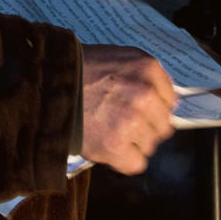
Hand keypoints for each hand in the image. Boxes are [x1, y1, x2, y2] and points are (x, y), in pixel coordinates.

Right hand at [80, 44, 176, 174]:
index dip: (154, 107)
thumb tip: (170, 100)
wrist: (50, 86)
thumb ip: (148, 75)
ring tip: (110, 130)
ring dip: (132, 143)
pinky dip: (123, 160)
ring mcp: (131, 121)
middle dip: (145, 126)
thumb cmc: (84, 71)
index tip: (140, 108)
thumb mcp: (122, 57)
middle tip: (122, 121)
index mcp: (148, 70)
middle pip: (162, 126)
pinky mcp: (116, 146)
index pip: (170, 101)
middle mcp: (145, 95)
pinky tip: (109, 145)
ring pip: (149, 146)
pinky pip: (136, 164)